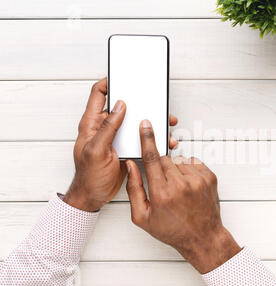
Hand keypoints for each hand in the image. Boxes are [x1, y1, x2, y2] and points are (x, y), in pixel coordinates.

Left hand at [64, 78, 178, 211]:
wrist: (94, 197)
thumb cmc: (88, 177)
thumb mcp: (96, 151)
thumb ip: (107, 128)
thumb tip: (119, 106)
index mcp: (92, 124)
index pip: (99, 94)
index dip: (110, 82)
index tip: (125, 76)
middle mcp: (104, 127)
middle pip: (122, 106)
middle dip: (141, 103)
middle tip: (155, 101)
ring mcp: (116, 138)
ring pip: (135, 122)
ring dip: (151, 122)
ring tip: (166, 123)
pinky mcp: (125, 148)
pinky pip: (140, 138)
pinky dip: (152, 138)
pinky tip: (162, 141)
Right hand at [126, 120, 240, 273]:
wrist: (203, 237)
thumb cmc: (172, 230)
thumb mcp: (142, 216)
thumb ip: (133, 188)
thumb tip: (131, 166)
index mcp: (161, 193)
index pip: (151, 157)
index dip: (147, 139)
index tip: (146, 125)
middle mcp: (181, 184)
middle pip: (164, 159)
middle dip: (160, 167)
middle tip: (163, 184)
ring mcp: (197, 180)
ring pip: (178, 160)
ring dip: (175, 170)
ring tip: (178, 189)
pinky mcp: (209, 178)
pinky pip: (193, 162)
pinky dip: (188, 171)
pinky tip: (187, 187)